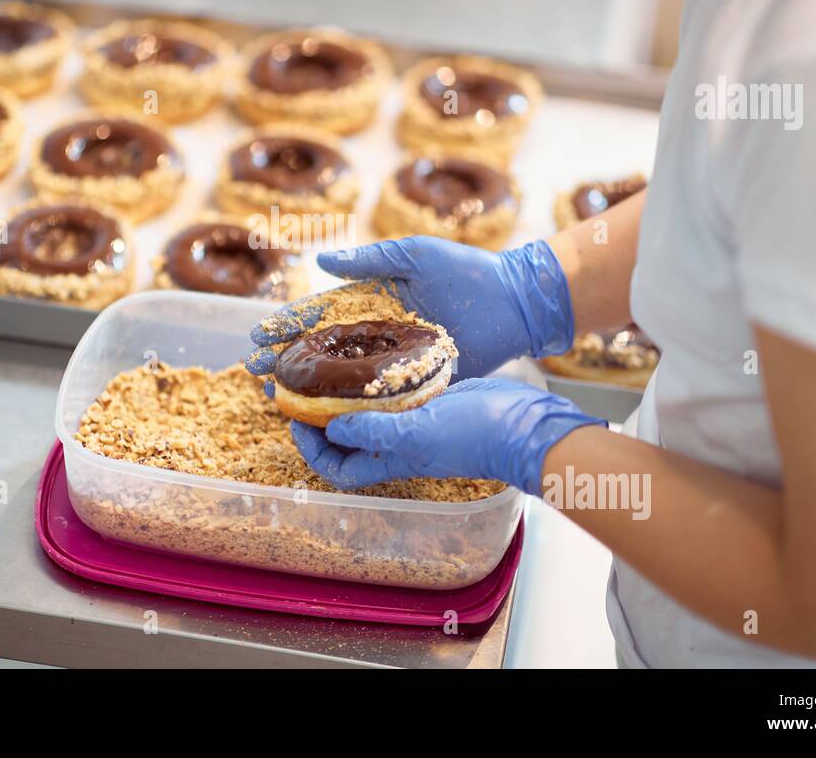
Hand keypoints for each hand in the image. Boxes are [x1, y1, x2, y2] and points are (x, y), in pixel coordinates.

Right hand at [245, 236, 574, 382]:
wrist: (515, 302)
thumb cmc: (466, 271)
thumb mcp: (415, 255)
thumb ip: (370, 259)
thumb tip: (320, 261)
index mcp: (371, 299)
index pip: (319, 313)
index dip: (287, 324)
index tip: (256, 335)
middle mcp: (377, 332)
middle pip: (323, 349)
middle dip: (286, 359)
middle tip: (254, 371)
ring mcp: (394, 360)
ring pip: (343, 377)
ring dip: (309, 388)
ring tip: (276, 397)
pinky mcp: (416, 383)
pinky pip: (379, 398)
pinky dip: (351, 408)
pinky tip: (323, 417)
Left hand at [290, 378, 603, 494]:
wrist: (522, 423)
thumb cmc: (471, 437)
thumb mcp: (414, 435)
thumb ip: (371, 432)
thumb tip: (329, 427)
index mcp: (390, 459)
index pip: (337, 466)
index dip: (310, 448)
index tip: (293, 418)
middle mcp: (397, 442)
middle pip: (347, 435)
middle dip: (320, 413)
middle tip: (300, 383)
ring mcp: (415, 419)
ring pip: (368, 408)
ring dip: (345, 390)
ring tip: (327, 363)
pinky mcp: (432, 397)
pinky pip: (394, 388)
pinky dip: (377, 375)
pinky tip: (368, 350)